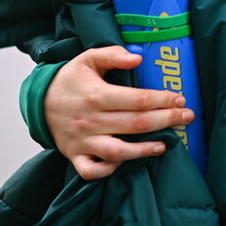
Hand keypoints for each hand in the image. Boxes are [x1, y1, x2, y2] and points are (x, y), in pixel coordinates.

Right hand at [44, 46, 193, 179]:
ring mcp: (83, 141)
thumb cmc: (70, 80)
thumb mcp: (88, 58)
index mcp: (96, 95)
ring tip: (164, 145)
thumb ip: (113, 55)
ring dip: (143, 150)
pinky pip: (92, 170)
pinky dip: (108, 170)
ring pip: (117, 151)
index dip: (161, 100)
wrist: (38, 102)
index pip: (136, 100)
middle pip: (135, 124)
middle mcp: (91, 121)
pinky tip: (125, 162)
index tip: (180, 97)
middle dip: (166, 120)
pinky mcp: (75, 156)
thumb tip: (138, 58)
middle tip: (187, 117)